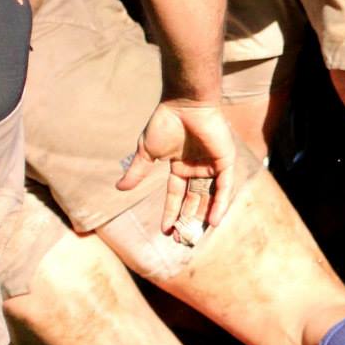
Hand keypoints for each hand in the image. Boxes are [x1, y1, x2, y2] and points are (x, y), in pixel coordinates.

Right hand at [118, 98, 241, 238]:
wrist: (185, 104)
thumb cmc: (165, 123)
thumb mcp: (147, 151)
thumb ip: (138, 171)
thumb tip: (120, 189)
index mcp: (179, 166)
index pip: (175, 195)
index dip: (171, 212)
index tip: (165, 231)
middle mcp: (197, 168)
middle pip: (193, 200)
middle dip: (186, 219)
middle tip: (181, 239)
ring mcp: (211, 165)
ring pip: (209, 197)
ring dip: (202, 216)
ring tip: (194, 235)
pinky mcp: (225, 161)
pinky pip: (224, 187)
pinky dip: (219, 204)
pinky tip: (212, 221)